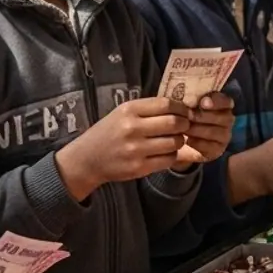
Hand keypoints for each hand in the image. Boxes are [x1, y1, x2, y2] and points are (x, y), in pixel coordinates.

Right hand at [55, 97, 189, 201]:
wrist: (87, 159)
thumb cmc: (109, 132)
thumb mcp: (122, 113)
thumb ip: (148, 109)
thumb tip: (179, 108)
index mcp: (129, 110)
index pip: (166, 104)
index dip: (181, 108)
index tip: (185, 111)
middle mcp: (132, 128)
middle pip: (173, 123)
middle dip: (185, 124)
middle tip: (185, 126)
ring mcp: (136, 149)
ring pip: (174, 142)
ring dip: (180, 141)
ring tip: (175, 139)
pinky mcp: (139, 168)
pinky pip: (168, 159)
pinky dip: (172, 155)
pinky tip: (166, 152)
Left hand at [174, 93, 235, 168]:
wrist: (181, 138)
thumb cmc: (185, 115)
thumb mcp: (187, 104)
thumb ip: (192, 98)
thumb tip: (187, 95)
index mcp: (223, 105)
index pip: (226, 101)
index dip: (217, 101)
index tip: (203, 102)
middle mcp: (227, 120)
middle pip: (223, 118)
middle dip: (203, 116)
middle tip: (188, 116)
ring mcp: (225, 136)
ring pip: (216, 132)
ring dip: (198, 130)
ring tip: (184, 128)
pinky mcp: (218, 150)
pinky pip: (210, 147)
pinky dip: (197, 143)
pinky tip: (187, 139)